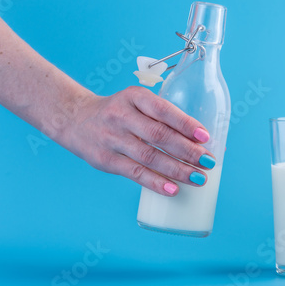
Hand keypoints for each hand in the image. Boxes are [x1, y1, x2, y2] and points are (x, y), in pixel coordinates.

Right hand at [64, 86, 214, 195]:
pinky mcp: (105, 160)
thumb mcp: (137, 103)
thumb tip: (202, 141)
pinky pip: (134, 173)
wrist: (75, 118)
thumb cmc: (119, 112)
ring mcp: (112, 138)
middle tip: (209, 162)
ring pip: (149, 157)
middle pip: (159, 135)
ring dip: (177, 169)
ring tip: (198, 178)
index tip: (206, 136)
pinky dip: (155, 182)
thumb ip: (163, 118)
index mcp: (134, 97)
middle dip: (188, 151)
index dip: (186, 123)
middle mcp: (122, 116)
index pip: (163, 110)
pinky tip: (172, 189)